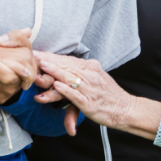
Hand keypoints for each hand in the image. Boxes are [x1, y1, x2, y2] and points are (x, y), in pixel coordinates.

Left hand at [34, 52, 160, 139]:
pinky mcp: (90, 103)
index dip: (52, 56)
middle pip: (66, 65)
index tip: (37, 52)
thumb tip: (63, 76)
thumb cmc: (109, 96)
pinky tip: (57, 85)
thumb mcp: (95, 80)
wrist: (125, 109)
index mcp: (91, 68)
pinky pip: (76, 94)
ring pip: (70, 77)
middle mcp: (90, 75)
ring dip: (55, 71)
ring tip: (42, 66)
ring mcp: (90, 88)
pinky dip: (66, 89)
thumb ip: (79, 77)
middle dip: (49, 61)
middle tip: (34, 55)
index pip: (68, 60)